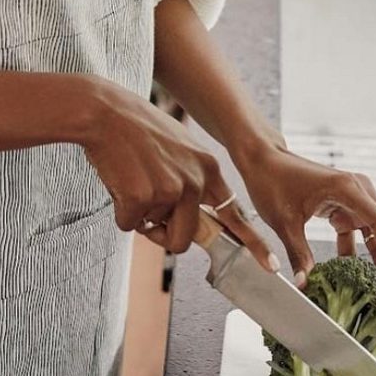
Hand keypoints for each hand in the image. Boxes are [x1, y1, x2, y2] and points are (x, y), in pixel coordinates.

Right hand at [82, 81, 278, 272]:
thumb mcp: (179, 147)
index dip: (252, 242)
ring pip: (154, 230)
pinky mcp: (141, 198)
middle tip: (149, 218)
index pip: (234, 212)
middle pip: (185, 238)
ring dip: (140, 216)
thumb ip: (190, 180)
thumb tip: (188, 218)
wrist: (105, 111)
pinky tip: (119, 180)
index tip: (270, 264)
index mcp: (207, 168)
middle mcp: (194, 181)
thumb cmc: (136, 128)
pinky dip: (120, 210)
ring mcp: (169, 190)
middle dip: (165, 235)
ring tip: (131, 180)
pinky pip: (129, 224)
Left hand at [235, 142, 375, 297]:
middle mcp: (359, 189)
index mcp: (347, 188)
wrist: (264, 161)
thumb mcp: (284, 221)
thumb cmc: (273, 183)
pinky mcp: (347, 206)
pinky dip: (371, 254)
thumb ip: (298, 253)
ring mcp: (356, 197)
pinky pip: (366, 233)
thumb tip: (305, 286)